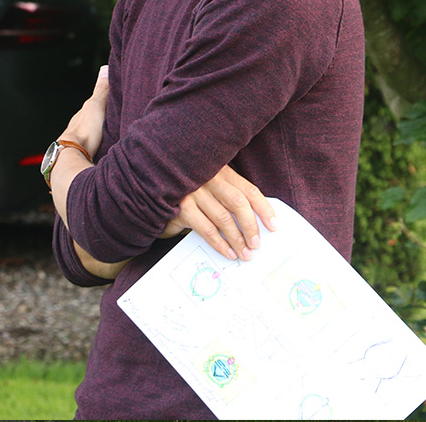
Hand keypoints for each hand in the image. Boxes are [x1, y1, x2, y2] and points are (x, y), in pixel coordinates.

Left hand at [59, 64, 109, 158]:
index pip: (93, 104)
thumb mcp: (96, 106)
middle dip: (102, 119)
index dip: (103, 102)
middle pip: (91, 120)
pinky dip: (100, 146)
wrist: (73, 156)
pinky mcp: (84, 155)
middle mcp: (78, 127)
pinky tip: (106, 149)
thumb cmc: (84, 131)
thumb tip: (105, 69)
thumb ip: (101, 91)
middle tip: (115, 118)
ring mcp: (80, 142)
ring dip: (101, 134)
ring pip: (92, 134)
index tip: (113, 100)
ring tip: (113, 134)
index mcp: (81, 114)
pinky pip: (94, 147)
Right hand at [160, 165, 275, 261]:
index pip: (248, 190)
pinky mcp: (182, 207)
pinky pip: (207, 229)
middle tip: (257, 244)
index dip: (264, 208)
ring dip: (237, 239)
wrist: (151, 196)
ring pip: (223, 218)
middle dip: (251, 226)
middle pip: (238, 203)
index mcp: (220, 171)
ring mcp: (194, 192)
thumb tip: (256, 223)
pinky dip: (220, 243)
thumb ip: (228, 198)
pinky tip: (228, 252)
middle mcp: (208, 178)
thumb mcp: (210, 190)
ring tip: (245, 253)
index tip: (274, 226)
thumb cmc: (188, 196)